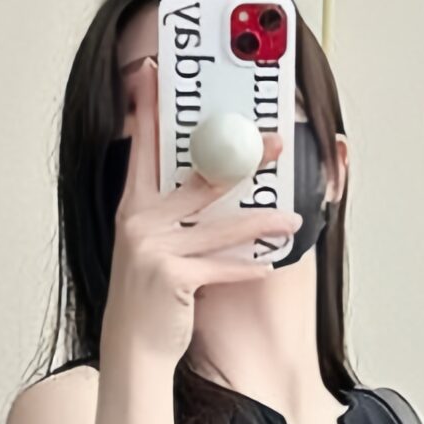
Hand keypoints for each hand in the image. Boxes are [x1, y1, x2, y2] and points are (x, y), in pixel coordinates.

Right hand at [100, 58, 299, 369]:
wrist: (132, 349)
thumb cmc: (149, 298)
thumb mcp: (151, 248)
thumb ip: (172, 214)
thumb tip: (212, 185)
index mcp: (133, 207)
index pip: (142, 147)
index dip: (147, 108)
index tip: (153, 73)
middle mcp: (139, 221)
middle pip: (200, 178)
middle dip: (243, 159)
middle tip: (274, 143)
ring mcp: (153, 248)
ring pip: (220, 226)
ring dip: (262, 224)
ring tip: (291, 220)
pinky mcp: (171, 277)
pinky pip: (221, 266)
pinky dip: (247, 268)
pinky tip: (268, 265)